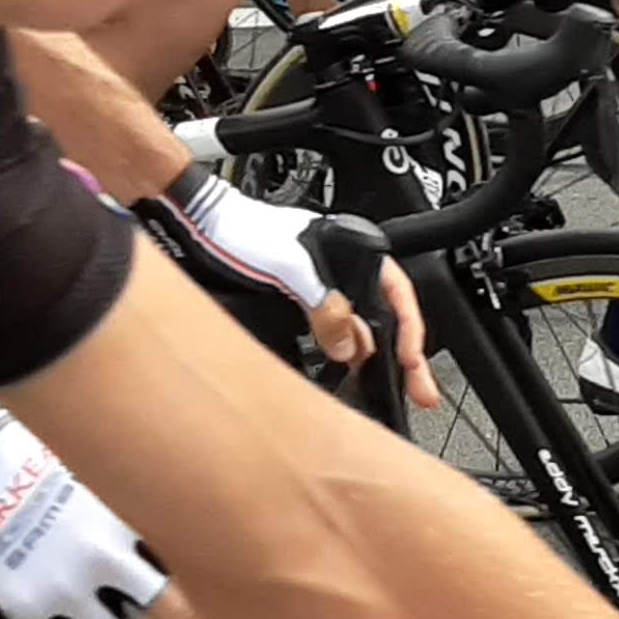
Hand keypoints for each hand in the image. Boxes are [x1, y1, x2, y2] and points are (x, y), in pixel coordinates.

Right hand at [0, 386, 282, 618]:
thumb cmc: (47, 440)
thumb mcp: (122, 462)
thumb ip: (165, 494)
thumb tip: (212, 509)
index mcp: (144, 515)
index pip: (215, 573)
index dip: (253, 612)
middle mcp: (112, 558)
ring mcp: (67, 587)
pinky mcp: (26, 604)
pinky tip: (76, 618)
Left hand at [151, 172, 443, 414]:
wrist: (197, 227)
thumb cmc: (239, 228)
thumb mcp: (288, 265)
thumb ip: (323, 303)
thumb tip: (348, 346)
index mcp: (349, 249)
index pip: (396, 291)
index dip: (408, 327)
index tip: (411, 360)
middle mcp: (338, 270)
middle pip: (381, 316)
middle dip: (403, 355)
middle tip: (421, 391)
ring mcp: (317, 290)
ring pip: (355, 331)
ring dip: (370, 361)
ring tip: (384, 392)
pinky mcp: (295, 307)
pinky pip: (327, 337)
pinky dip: (340, 359)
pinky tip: (345, 378)